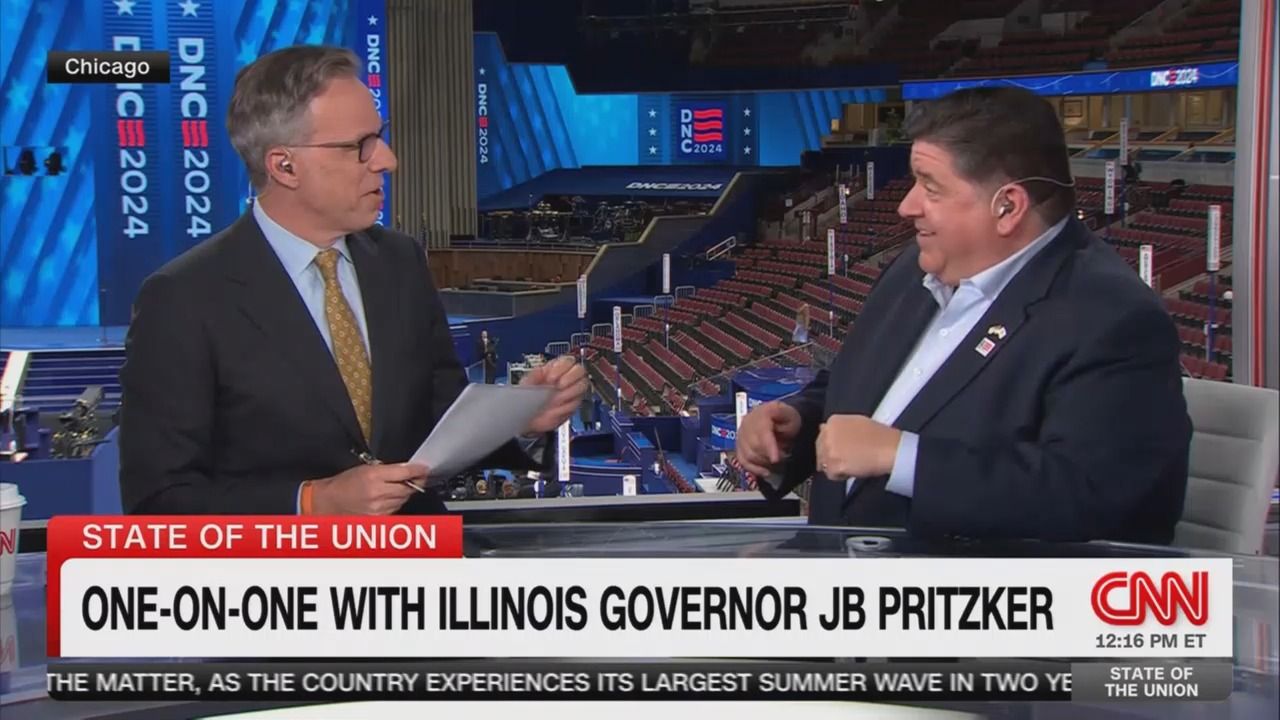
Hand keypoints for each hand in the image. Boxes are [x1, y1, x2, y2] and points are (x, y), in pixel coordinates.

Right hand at [311, 462, 429, 514]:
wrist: (328, 502)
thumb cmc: (343, 484)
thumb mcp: (365, 468)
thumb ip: (388, 469)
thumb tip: (407, 469)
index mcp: (373, 477)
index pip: (405, 473)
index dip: (418, 471)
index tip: (424, 469)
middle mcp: (377, 494)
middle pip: (408, 488)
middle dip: (414, 482)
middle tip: (417, 477)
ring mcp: (378, 508)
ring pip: (403, 500)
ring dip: (404, 493)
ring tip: (396, 488)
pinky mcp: (378, 519)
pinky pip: (395, 510)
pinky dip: (396, 503)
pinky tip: (388, 499)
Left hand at [520, 355, 587, 433]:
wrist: (529, 416)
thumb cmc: (528, 397)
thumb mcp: (527, 382)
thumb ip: (535, 374)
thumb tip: (542, 371)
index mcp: (555, 368)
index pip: (568, 360)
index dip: (561, 368)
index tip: (551, 378)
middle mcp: (566, 377)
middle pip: (580, 370)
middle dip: (570, 378)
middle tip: (559, 386)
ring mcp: (572, 390)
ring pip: (582, 385)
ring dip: (569, 392)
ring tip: (555, 399)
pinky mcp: (574, 404)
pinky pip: (577, 402)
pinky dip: (565, 406)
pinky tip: (555, 409)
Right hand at [734, 401, 802, 477]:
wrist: (777, 418)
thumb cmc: (785, 418)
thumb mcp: (791, 414)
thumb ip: (785, 419)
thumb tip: (779, 424)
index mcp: (760, 414)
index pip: (762, 432)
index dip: (769, 447)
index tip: (775, 459)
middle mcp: (747, 424)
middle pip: (754, 446)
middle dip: (770, 455)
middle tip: (784, 456)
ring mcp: (741, 435)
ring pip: (748, 455)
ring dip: (764, 462)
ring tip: (777, 460)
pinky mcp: (739, 446)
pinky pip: (743, 461)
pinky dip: (754, 469)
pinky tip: (765, 472)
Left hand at [815, 415, 900, 480]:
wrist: (889, 448)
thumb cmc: (880, 436)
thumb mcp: (857, 422)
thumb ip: (840, 426)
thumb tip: (825, 429)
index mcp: (833, 421)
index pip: (821, 436)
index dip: (831, 446)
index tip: (839, 451)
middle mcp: (828, 434)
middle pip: (820, 450)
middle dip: (830, 457)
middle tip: (845, 460)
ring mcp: (830, 450)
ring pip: (824, 463)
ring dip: (835, 466)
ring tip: (851, 465)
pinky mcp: (834, 464)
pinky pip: (831, 474)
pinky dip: (840, 475)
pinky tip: (852, 470)